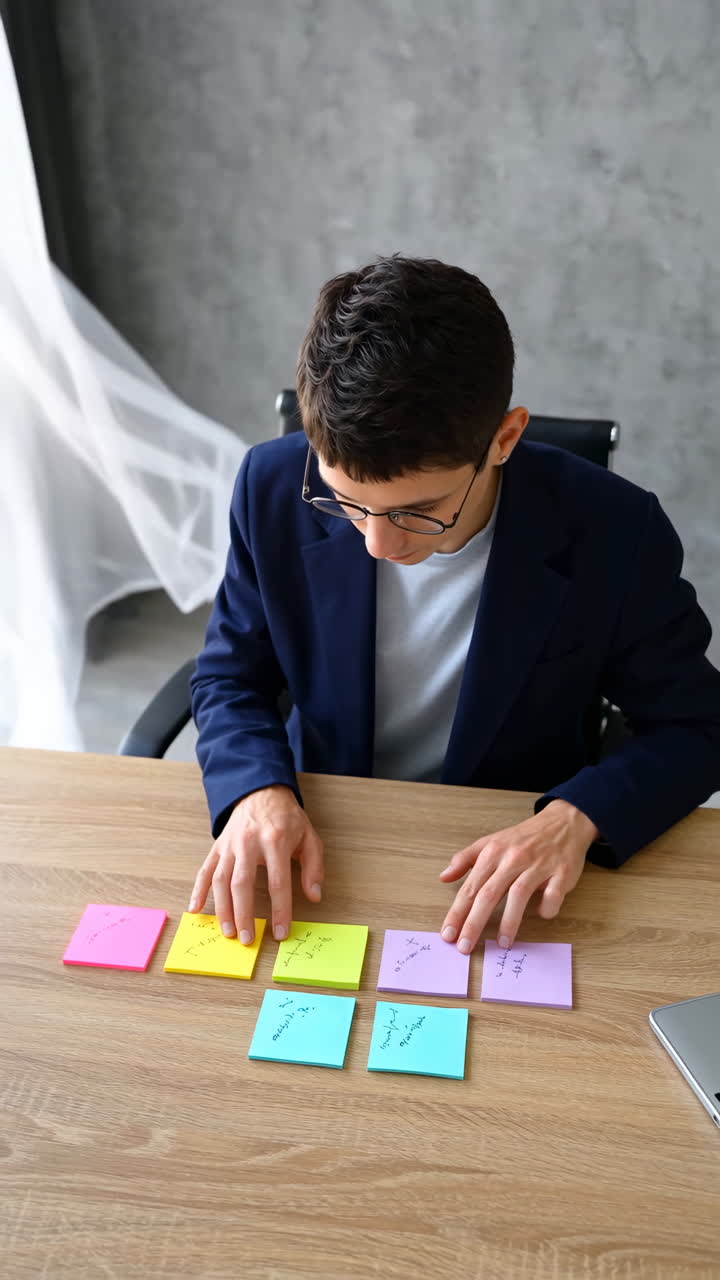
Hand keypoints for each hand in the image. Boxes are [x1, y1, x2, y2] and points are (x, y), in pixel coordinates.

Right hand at [188, 785, 323, 944]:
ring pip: (221, 880)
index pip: (278, 882)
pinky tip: (194, 909)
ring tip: (228, 932)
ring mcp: (230, 845)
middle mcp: (249, 843)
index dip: (279, 910)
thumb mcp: (309, 837)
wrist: (260, 792)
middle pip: (243, 884)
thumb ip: (314, 867)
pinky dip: (198, 890)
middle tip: (247, 939)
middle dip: (244, 914)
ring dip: (222, 909)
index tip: (279, 932)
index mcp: (275, 841)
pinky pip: (205, 870)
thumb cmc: (287, 819)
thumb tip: (314, 896)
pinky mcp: (217, 846)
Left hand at [438, 800, 597, 953]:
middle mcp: (513, 858)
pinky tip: (542, 915)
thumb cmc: (523, 838)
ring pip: (519, 894)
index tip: (448, 934)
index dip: (457, 912)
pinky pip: (553, 894)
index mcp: (493, 852)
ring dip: (509, 922)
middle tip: (465, 947)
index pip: (470, 887)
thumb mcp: (491, 841)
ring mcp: (538, 865)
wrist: (562, 822)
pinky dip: (547, 907)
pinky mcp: (561, 872)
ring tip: (502, 944)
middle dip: (474, 923)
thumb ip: (466, 859)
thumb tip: (444, 877)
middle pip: (489, 894)